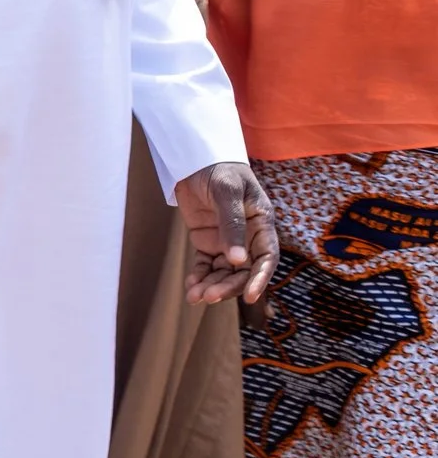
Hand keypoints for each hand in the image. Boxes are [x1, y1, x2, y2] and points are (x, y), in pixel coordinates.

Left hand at [177, 162, 277, 305]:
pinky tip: (190, 287)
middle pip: (243, 271)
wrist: (195, 159)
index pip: (266, 258)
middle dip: (227, 286)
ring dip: (211, 286)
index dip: (259, 279)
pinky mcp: (208, 242)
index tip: (249, 297)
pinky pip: (206, 265)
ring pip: (224, 272)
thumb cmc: (220, 170)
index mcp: (261, 224)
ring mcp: (227, 241)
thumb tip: (239, 260)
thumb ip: (232, 224)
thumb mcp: (228, 193)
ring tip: (194, 296)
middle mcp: (248, 237)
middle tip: (208, 296)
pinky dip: (199, 277)